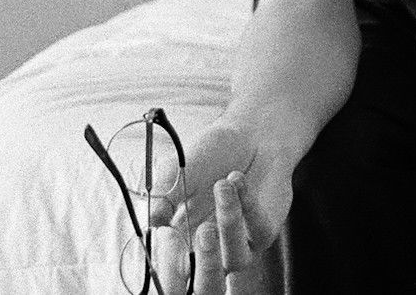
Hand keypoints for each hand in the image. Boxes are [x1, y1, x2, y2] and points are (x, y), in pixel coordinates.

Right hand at [149, 113, 291, 282]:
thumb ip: (164, 196)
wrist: (247, 135)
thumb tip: (152, 222)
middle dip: (205, 268)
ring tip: (221, 184)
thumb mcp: (178, 170)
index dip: (169, 270)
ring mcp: (237, 244)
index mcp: (179, 244)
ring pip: (234, 260)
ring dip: (229, 221)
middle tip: (203, 231)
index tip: (168, 238)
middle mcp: (207, 252)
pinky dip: (247, 202)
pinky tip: (237, 178)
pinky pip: (258, 230)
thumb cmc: (208, 157)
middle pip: (205, 287)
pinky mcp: (263, 231)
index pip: (171, 276)